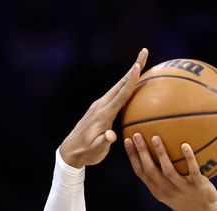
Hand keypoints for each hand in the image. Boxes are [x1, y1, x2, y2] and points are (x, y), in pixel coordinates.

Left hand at [59, 48, 148, 167]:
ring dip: (131, 74)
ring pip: (119, 86)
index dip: (131, 80)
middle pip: (121, 83)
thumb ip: (103, 142)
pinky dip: (126, 85)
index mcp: (103, 114)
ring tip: (142, 61)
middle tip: (145, 52)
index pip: (121, 94)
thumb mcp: (95, 151)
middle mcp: (101, 105)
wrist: (71, 151)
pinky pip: (117, 94)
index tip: (138, 65)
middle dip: (134, 67)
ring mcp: (100, 105)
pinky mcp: (100, 108)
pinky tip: (132, 83)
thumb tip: (111, 136)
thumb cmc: (86, 152)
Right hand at [124, 133, 216, 210]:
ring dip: (161, 154)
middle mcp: (167, 190)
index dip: (132, 157)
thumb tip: (153, 156)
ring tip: (155, 137)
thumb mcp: (169, 193)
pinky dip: (188, 157)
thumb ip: (160, 179)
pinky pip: (192, 170)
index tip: (127, 141)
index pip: (141, 173)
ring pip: (168, 170)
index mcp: (158, 191)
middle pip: (150, 170)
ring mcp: (182, 188)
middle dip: (141, 152)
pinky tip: (185, 145)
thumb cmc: (186, 201)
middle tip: (136, 135)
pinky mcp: (198, 185)